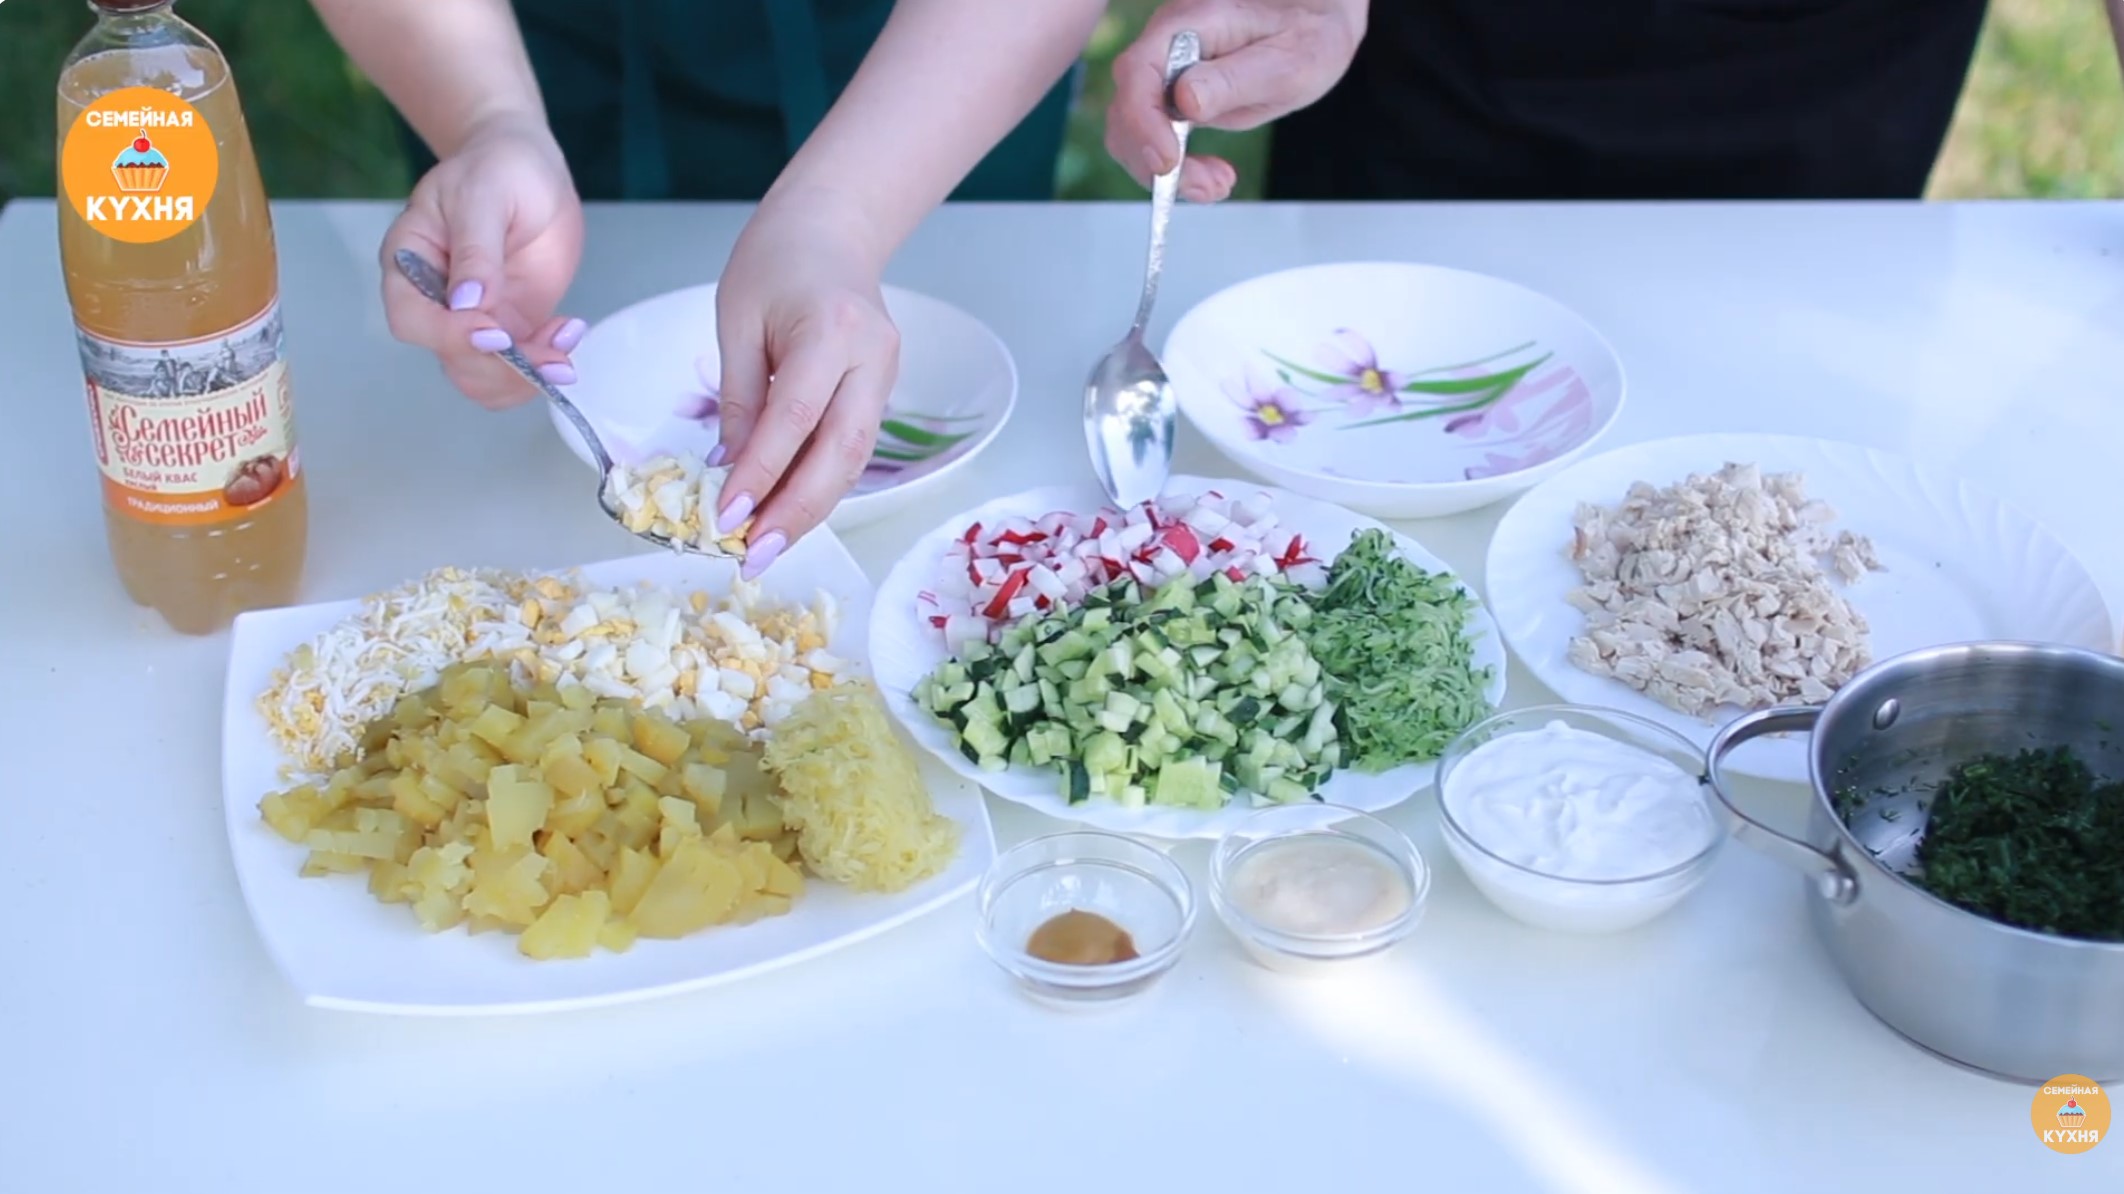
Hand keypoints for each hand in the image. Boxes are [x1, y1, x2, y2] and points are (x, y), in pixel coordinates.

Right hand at [378, 113, 587, 407]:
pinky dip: (544, 365)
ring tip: (566, 343)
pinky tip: (569, 333)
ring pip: (485, 376)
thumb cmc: (496, 168)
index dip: (451, 337)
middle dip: (503, 368)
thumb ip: (476, 249)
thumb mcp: (482, 196)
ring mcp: (475, 319)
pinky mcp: (511, 324)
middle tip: (555, 352)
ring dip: (527, 376)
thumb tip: (467, 304)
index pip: (412, 320)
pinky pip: (518, 366)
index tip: (496, 335)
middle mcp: (435, 302)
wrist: (528, 166)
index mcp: (409, 265)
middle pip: (452, 359)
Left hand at [710, 191, 900, 579]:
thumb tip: (729, 469)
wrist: (832, 229)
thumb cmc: (775, 262)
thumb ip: (738, 397)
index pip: (796, 416)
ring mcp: (885, 377)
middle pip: (840, 452)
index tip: (729, 514)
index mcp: (831, 329)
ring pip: (853, 460)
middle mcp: (871, 358)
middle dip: (798, 509)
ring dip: (812, 508)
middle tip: (756, 554)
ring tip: (769, 546)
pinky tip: (789, 512)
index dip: (764, 471)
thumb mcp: (737, 321)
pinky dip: (821, 484)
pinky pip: (852, 448)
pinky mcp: (882, 391)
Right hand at [1105, 0, 1366, 201]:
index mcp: (1189, 25)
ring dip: (1164, 171)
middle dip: (1154, 158)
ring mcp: (1163, 70)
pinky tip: (1210, 176)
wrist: (1312, 23)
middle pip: (1127, 108)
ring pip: (1132, 130)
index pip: (1139, 72)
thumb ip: (1233, 79)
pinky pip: (1152, 136)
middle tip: (1208, 186)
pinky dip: (1174, 166)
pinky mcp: (1169, 94)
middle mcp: (1164, 44)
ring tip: (1218, 184)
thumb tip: (1184, 100)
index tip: (1169, 162)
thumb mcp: (1284, 62)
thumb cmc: (1306, 36)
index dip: (1143, 122)